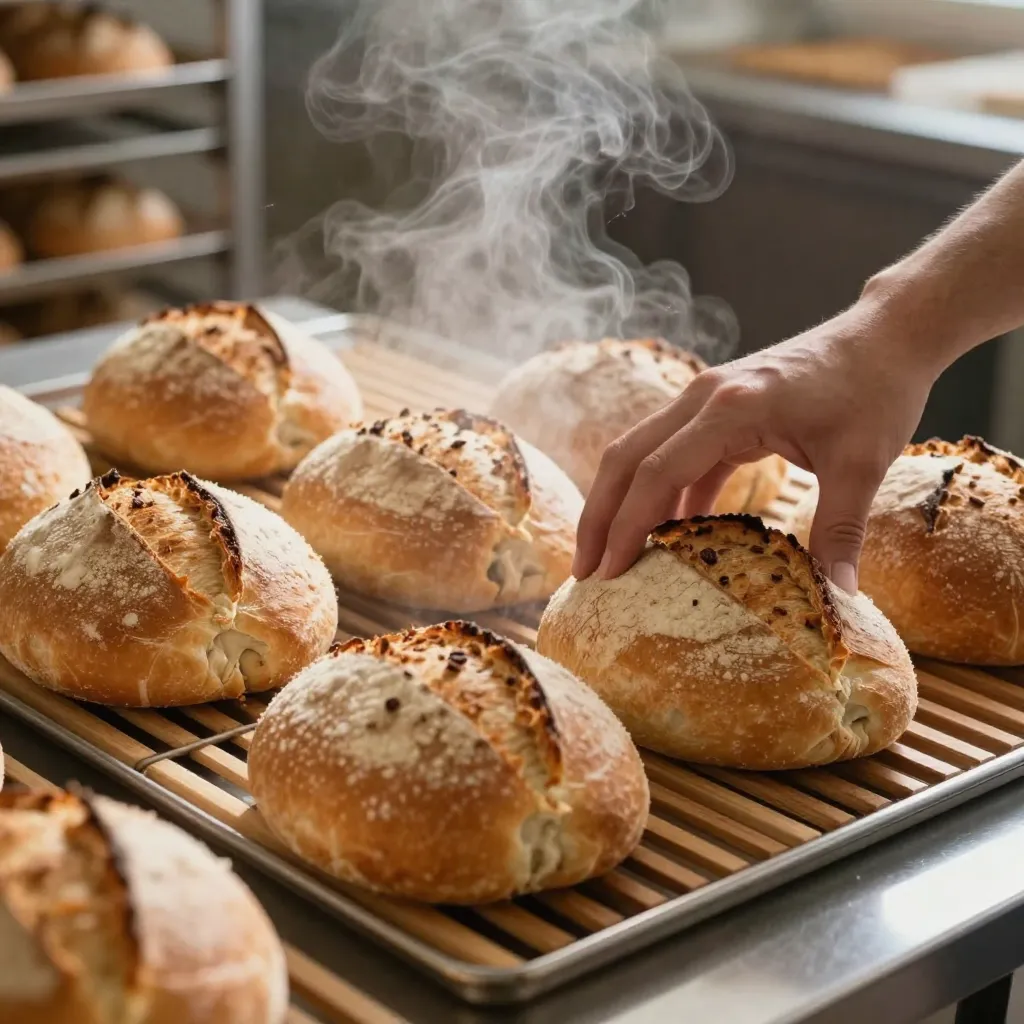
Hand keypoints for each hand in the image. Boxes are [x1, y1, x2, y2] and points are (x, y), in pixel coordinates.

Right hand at [572, 301, 937, 591]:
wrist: (885, 335)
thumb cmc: (875, 390)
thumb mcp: (863, 463)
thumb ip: (841, 528)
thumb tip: (838, 595)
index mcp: (732, 408)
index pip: (657, 472)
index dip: (627, 526)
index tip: (609, 573)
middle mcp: (704, 396)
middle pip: (625, 457)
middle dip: (598, 516)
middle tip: (585, 573)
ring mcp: (704, 397)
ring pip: (638, 452)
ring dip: (619, 503)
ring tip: (610, 560)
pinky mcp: (716, 407)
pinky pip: (673, 454)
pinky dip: (662, 494)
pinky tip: (667, 535)